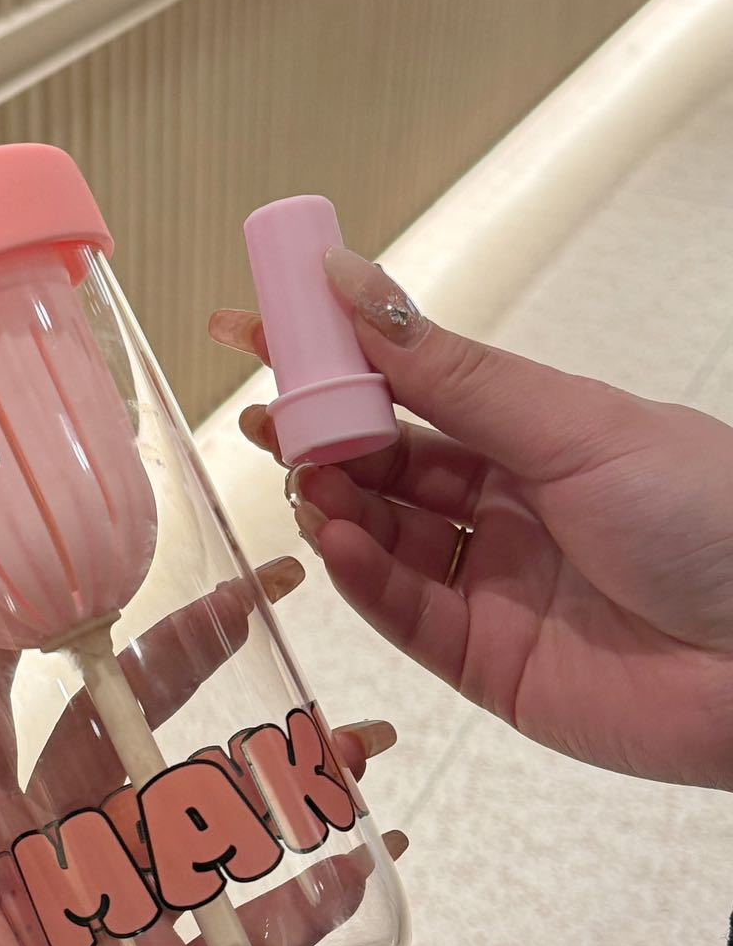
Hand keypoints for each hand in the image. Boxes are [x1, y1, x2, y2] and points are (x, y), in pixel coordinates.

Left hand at [0, 569, 406, 945]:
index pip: (16, 705)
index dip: (49, 630)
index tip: (94, 562)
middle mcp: (63, 862)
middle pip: (133, 734)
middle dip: (194, 663)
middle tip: (258, 603)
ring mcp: (136, 918)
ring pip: (216, 814)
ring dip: (285, 773)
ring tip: (355, 743)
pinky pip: (266, 922)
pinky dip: (321, 888)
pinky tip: (375, 850)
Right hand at [211, 245, 732, 790]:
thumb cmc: (712, 517)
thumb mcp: (571, 424)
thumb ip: (449, 372)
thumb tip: (352, 281)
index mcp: (535, 436)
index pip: (410, 388)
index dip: (334, 359)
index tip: (258, 326)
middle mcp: (507, 508)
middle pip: (386, 467)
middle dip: (322, 440)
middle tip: (267, 418)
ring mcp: (493, 587)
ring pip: (383, 540)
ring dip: (336, 507)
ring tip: (308, 481)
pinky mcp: (488, 664)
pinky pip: (404, 614)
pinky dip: (361, 577)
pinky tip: (336, 542)